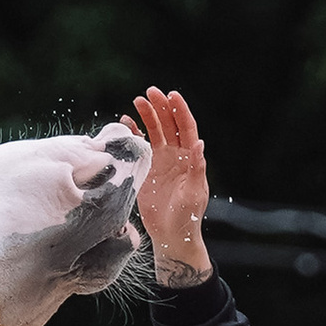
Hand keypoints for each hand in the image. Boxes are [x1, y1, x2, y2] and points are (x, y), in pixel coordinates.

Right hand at [130, 85, 212, 279]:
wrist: (171, 234)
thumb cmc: (187, 216)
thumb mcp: (195, 192)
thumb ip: (197, 168)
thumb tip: (199, 143)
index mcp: (191, 158)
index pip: (187, 128)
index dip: (180, 110)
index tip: (172, 95)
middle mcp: (177, 155)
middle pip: (169, 124)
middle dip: (161, 107)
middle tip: (150, 92)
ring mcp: (161, 161)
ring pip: (154, 132)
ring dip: (147, 116)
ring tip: (137, 101)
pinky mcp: (147, 169)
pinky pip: (140, 146)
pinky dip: (134, 133)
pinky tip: (126, 122)